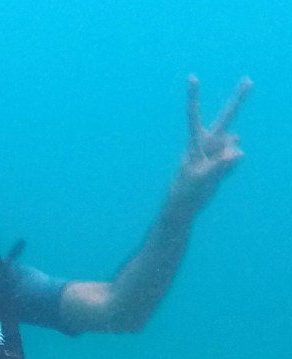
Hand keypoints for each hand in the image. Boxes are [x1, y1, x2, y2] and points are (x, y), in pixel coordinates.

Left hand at [171, 75, 252, 213]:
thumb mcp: (202, 179)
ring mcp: (217, 151)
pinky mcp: (223, 161)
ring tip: (212, 172)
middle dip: (238, 100)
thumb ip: (220, 165)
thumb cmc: (186, 191)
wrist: (185, 205)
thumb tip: (238, 152)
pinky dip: (230, 168)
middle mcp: (207, 143)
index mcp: (195, 143)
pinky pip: (235, 159)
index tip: (192, 77)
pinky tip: (217, 177)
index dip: (193, 97)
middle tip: (249, 80)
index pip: (194, 116)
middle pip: (225, 118)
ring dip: (229, 156)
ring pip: (234, 145)